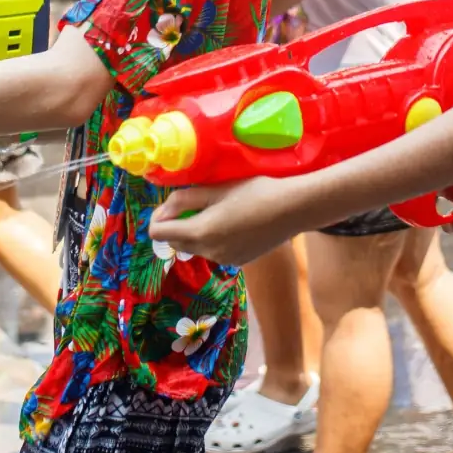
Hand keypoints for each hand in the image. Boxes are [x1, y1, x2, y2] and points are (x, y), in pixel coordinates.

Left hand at [150, 178, 309, 266]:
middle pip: (175, 242)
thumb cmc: (255, 191)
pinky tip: (233, 224)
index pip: (158, 232)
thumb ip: (184, 200)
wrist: (293, 209)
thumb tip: (161, 211)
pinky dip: (213, 240)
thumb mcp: (216, 189)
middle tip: (195, 204)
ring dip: (195, 232)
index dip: (159, 216)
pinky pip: (213, 252)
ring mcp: (224, 261)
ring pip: (194, 248)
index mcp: (201, 232)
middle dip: (176, 225)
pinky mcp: (237, 262)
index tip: (172, 204)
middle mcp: (209, 252)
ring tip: (217, 211)